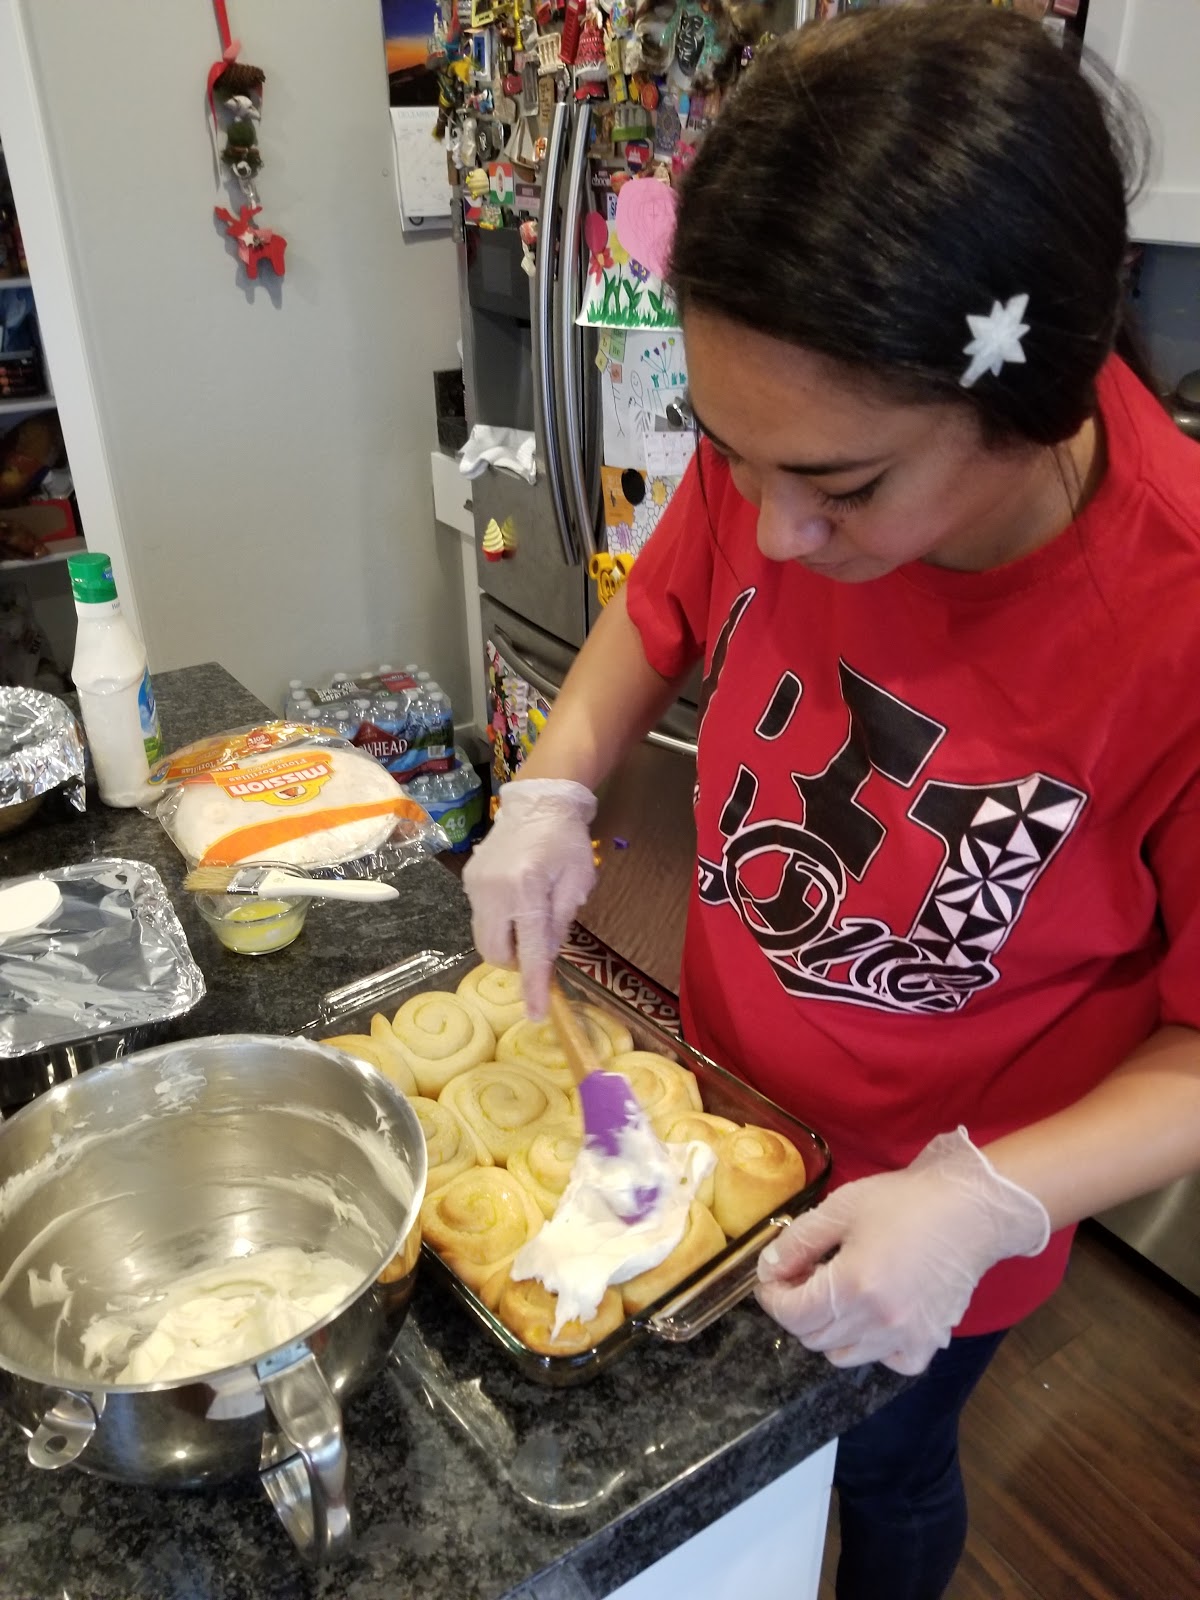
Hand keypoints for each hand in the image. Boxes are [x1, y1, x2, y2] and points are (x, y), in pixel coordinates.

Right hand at [461, 779, 597, 1018]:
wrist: (539, 799)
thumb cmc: (567, 840)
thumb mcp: (578, 880)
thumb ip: (561, 920)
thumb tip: (547, 955)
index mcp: (527, 889)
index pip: (530, 950)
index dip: (533, 986)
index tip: (534, 1014)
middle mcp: (494, 890)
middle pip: (495, 952)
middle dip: (516, 962)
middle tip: (537, 947)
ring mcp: (475, 885)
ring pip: (484, 938)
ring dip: (506, 943)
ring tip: (528, 921)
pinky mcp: (468, 880)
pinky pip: (481, 917)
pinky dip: (499, 922)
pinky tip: (517, 900)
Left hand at [755, 1128, 1048, 1374]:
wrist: (970, 1210)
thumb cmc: (904, 1201)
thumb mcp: (841, 1208)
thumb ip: (799, 1240)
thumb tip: (770, 1268)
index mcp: (852, 1286)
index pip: (792, 1314)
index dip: (773, 1297)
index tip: (772, 1278)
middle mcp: (877, 1322)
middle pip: (814, 1337)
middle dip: (797, 1310)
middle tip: (804, 1278)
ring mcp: (905, 1338)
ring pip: (844, 1356)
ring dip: (829, 1330)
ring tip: (837, 1295)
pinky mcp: (929, 1342)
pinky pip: (888, 1363)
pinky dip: (873, 1347)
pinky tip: (875, 1317)